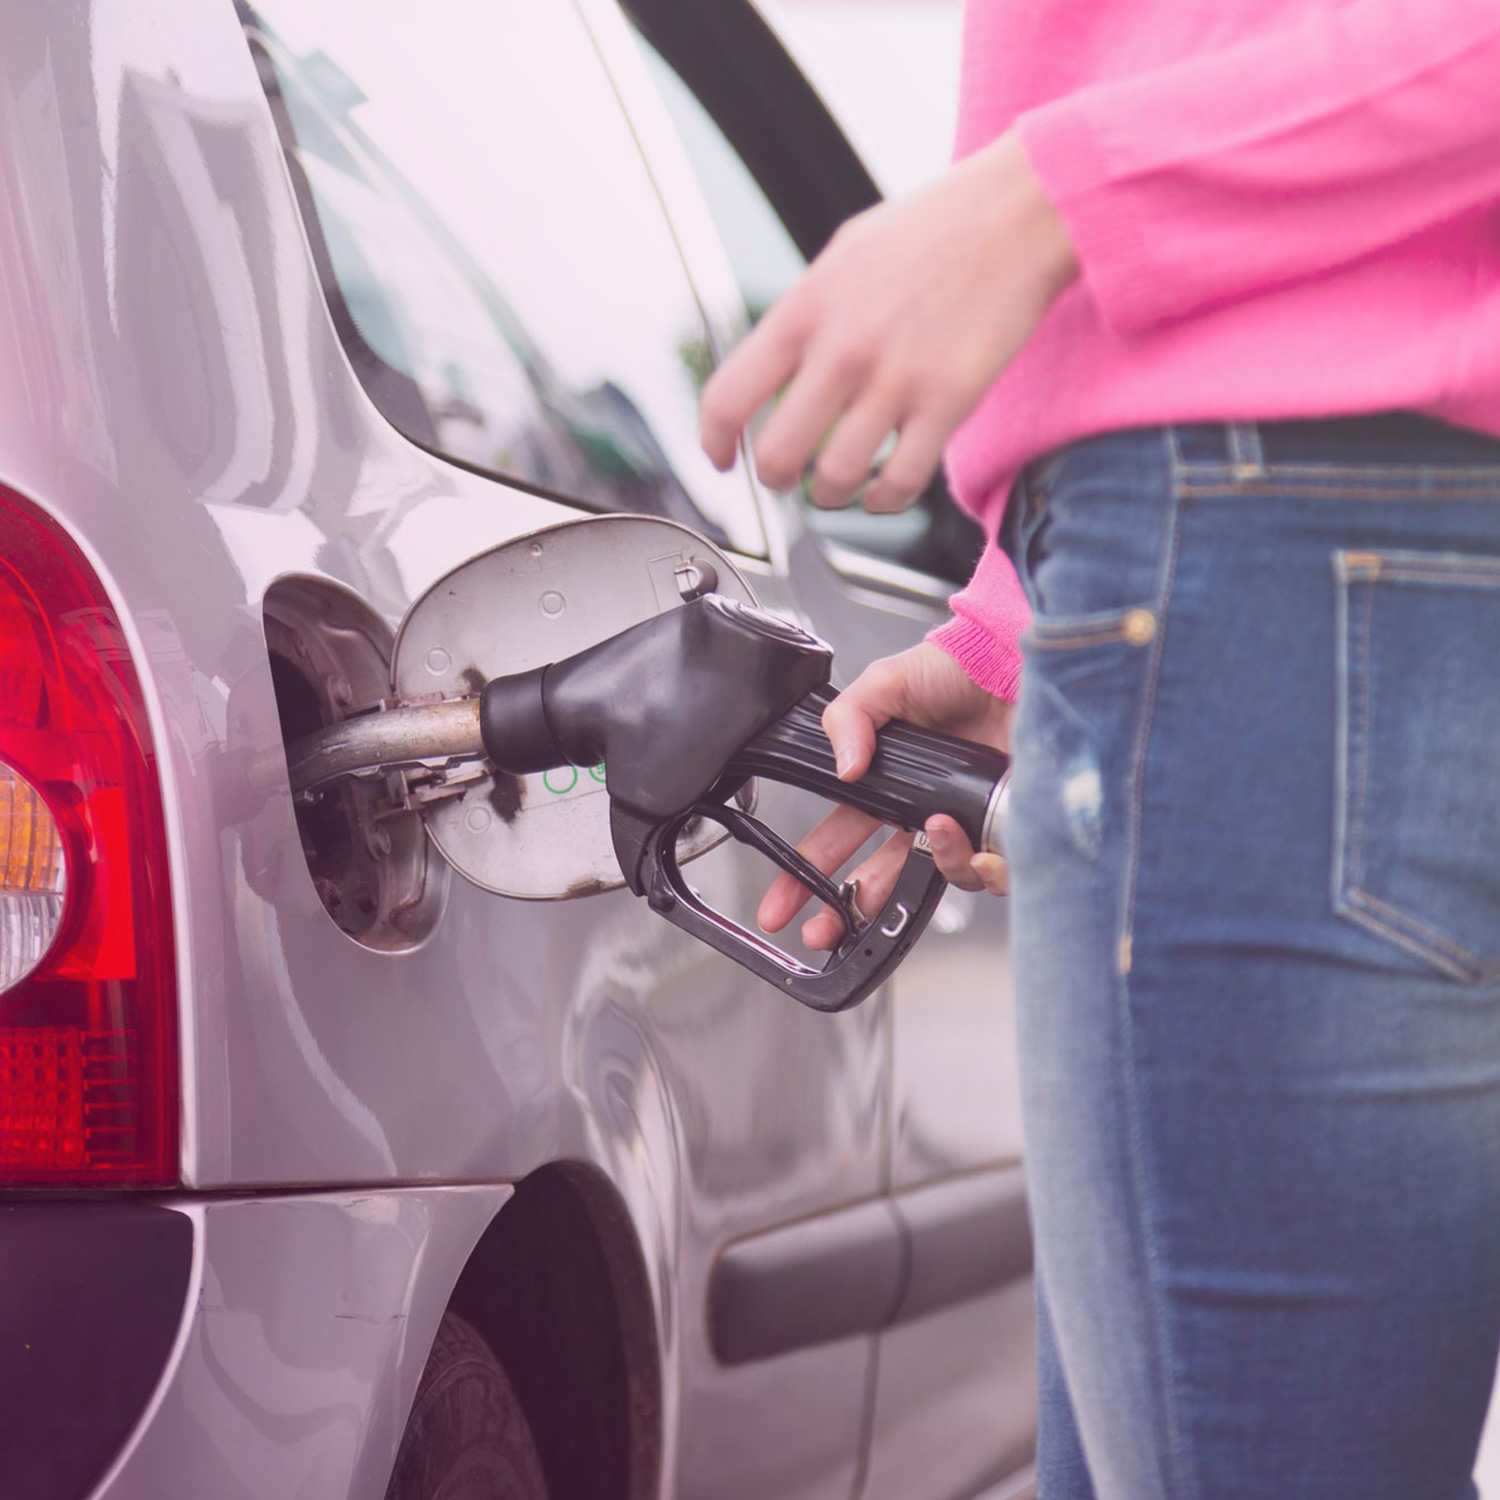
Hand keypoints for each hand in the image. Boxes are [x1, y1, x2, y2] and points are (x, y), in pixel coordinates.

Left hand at [700, 132, 1076, 511]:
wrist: (1019, 212)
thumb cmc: (936, 229)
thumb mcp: (846, 254)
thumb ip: (807, 312)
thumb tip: (777, 366)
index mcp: (805, 309)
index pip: (728, 396)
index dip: (714, 442)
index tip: (722, 459)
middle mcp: (842, 349)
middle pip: (778, 455)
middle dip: (776, 480)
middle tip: (788, 479)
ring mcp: (895, 379)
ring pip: (835, 480)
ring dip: (830, 497)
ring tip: (838, 488)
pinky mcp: (947, 402)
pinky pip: (900, 482)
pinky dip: (883, 500)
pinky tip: (882, 490)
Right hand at [758, 643, 1014, 951]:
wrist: (1015, 663)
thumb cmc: (954, 668)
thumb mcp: (886, 681)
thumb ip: (850, 718)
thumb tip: (843, 769)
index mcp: (884, 785)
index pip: (837, 840)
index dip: (807, 877)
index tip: (781, 908)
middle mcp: (921, 812)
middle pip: (880, 879)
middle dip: (848, 913)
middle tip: (824, 932)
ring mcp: (963, 825)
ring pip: (940, 878)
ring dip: (935, 865)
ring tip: (936, 830)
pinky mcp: (1003, 829)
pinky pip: (990, 872)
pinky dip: (982, 865)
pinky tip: (976, 837)